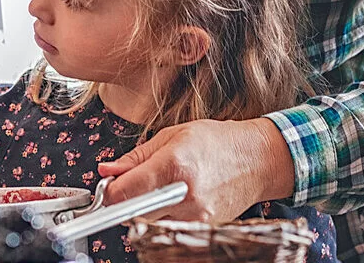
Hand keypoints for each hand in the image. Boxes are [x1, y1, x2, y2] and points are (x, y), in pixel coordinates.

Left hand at [96, 119, 296, 221]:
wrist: (257, 160)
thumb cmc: (216, 142)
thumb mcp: (171, 136)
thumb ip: (135, 158)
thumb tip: (106, 171)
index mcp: (173, 166)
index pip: (124, 193)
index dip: (109, 192)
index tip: (108, 186)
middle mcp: (184, 194)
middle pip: (132, 212)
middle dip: (125, 201)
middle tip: (131, 186)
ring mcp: (196, 215)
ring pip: (150, 223)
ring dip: (144, 210)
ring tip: (157, 190)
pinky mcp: (203, 227)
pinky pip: (169, 226)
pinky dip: (164, 216)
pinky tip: (173, 200)